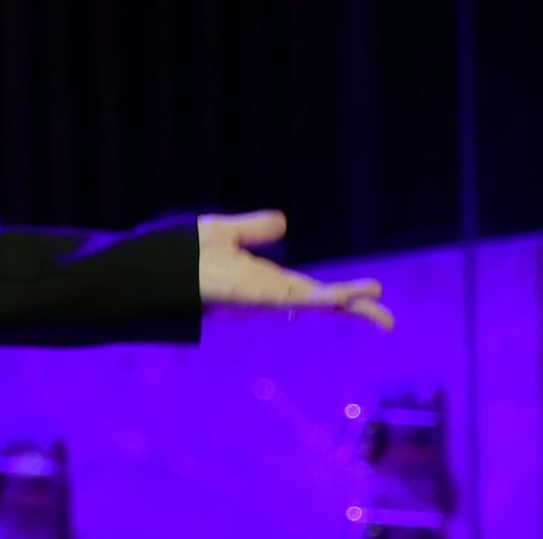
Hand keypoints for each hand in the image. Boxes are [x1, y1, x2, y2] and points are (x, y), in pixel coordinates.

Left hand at [198, 210, 393, 329]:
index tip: (368, 295)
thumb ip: (255, 229)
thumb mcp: (226, 232)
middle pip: (317, 303)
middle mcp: (267, 293)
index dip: (339, 294)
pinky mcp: (252, 299)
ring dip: (343, 306)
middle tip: (386, 321)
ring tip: (379, 313)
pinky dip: (316, 301)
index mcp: (265, 280)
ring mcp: (262, 298)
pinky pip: (288, 301)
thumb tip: (285, 222)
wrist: (156, 266)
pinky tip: (339, 300)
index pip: (309, 290)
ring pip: (310, 305)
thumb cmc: (181, 255)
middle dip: (351, 309)